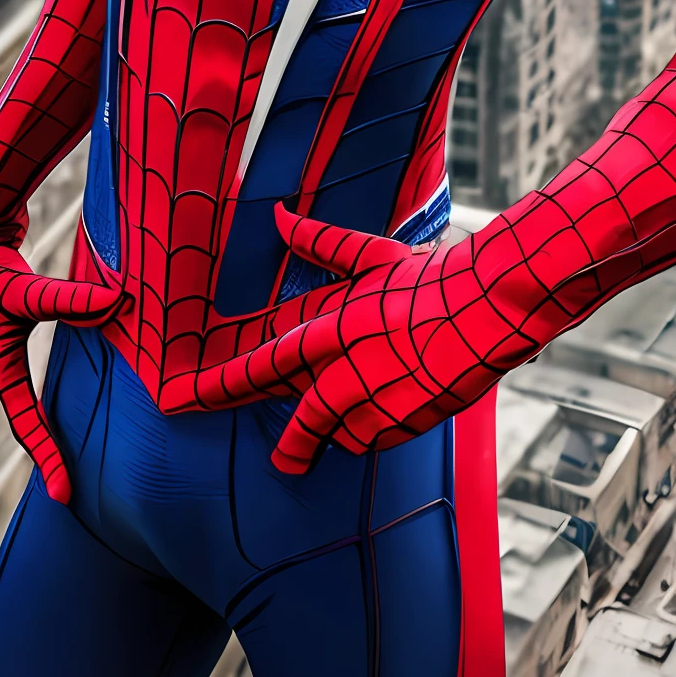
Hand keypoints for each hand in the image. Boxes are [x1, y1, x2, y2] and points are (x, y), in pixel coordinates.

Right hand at [0, 218, 120, 502]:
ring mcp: (19, 344)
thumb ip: (69, 299)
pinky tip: (102, 383)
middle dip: (50, 452)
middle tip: (72, 491)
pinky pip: (54, 362)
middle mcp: (7, 359)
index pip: (25, 421)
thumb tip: (119, 304)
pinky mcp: (33, 323)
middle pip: (30, 417)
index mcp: (2, 362)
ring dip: (60, 419)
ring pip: (41, 393)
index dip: (46, 455)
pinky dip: (72, 378)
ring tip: (88, 448)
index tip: (63, 493)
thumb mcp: (25, 289)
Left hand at [183, 206, 514, 473]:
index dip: (219, 385)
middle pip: (300, 424)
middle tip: (284, 461)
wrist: (495, 303)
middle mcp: (347, 371)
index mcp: (333, 327)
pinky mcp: (408, 424)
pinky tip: (405, 402)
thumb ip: (321, 244)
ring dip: (346, 429)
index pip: (261, 364)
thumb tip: (276, 216)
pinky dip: (383, 428)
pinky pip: (380, 439)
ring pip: (341, 435)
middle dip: (289, 445)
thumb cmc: (435, 275)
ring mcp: (378, 402)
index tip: (180, 399)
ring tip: (372, 415)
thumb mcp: (375, 256)